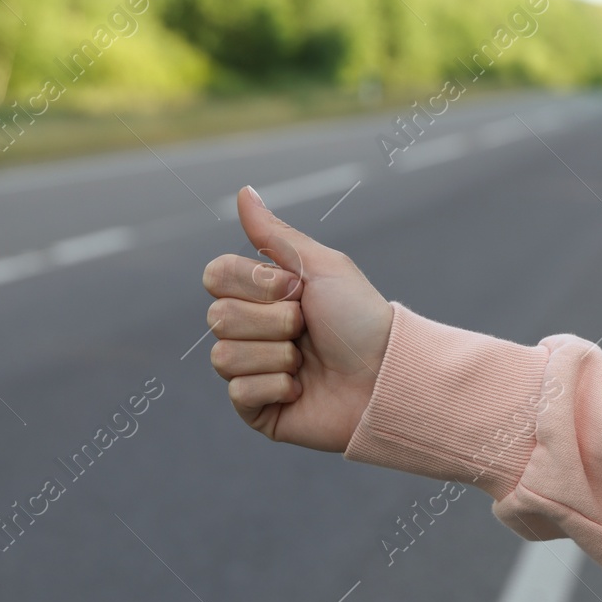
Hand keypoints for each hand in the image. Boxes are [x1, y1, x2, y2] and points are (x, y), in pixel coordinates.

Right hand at [203, 186, 392, 450]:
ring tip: (308, 362)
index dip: (255, 283)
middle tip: (308, 328)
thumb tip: (243, 192)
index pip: (216, 276)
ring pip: (223, 358)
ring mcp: (251, 371)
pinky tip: (303, 390)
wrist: (386, 374)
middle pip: (217, 317)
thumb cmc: (360, 318)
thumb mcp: (321, 266)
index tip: (297, 289)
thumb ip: (275, 234)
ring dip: (277, 356)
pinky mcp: (257, 410)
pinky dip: (277, 388)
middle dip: (273, 321)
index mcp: (259, 295)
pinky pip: (239, 393)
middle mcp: (249, 331)